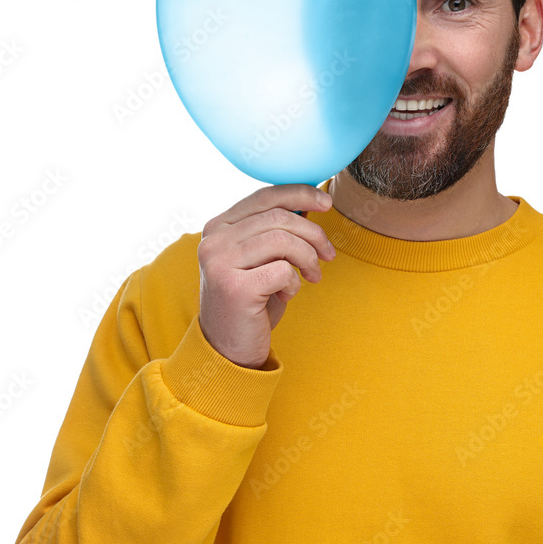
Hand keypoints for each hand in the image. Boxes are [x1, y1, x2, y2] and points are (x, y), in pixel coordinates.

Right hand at [197, 184, 335, 368]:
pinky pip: (282, 270)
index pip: (264, 196)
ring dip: (308, 258)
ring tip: (312, 276)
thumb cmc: (252, 301)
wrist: (228, 349)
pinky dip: (294, 282)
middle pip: (279, 217)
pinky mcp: (234, 288)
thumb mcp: (261, 258)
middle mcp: (213, 240)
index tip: (326, 202)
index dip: (300, 193)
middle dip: (313, 234)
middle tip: (328, 254)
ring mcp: (219, 263)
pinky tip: (287, 294)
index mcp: (218, 226)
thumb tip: (310, 202)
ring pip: (283, 240)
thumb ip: (275, 230)